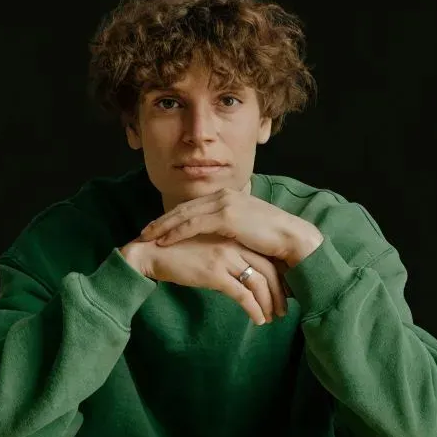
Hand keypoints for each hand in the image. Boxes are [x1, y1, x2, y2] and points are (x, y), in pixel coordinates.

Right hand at [121, 236, 286, 324]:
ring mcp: (225, 258)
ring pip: (259, 283)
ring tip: (273, 318)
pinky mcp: (215, 273)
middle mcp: (234, 245)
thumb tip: (246, 277)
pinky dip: (254, 309)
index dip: (279, 278)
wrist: (152, 253)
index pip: (267, 257)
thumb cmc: (180, 253)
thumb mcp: (210, 248)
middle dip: (279, 293)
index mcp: (235, 237)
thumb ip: (229, 258)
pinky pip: (243, 295)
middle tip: (284, 309)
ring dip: (269, 303)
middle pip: (269, 270)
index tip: (284, 293)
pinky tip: (259, 320)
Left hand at [137, 187, 323, 266]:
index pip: (193, 205)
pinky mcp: (225, 217)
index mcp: (229, 195)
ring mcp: (224, 204)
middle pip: (184, 207)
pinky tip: (163, 241)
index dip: (173, 216)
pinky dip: (175, 232)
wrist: (292, 239)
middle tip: (144, 231)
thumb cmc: (274, 239)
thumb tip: (221, 237)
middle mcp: (224, 195)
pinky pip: (192, 225)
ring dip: (163, 226)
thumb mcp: (248, 228)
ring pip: (184, 215)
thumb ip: (232, 226)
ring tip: (147, 237)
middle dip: (162, 220)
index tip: (158, 227)